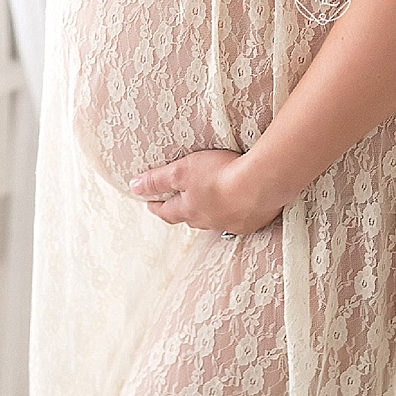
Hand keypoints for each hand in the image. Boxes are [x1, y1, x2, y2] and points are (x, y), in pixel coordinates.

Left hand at [128, 148, 283, 234]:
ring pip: (215, 221)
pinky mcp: (254, 220)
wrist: (262, 183)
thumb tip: (134, 187)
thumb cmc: (219, 174)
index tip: (150, 203)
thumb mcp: (181, 171)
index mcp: (190, 210)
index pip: (167, 212)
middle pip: (191, 219)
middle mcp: (210, 221)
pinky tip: (238, 207)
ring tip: (207, 207)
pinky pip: (239, 220)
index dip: (157, 207)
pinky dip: (234, 213)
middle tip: (176, 206)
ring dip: (208, 215)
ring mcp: (233, 223)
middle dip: (181, 212)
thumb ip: (157, 180)